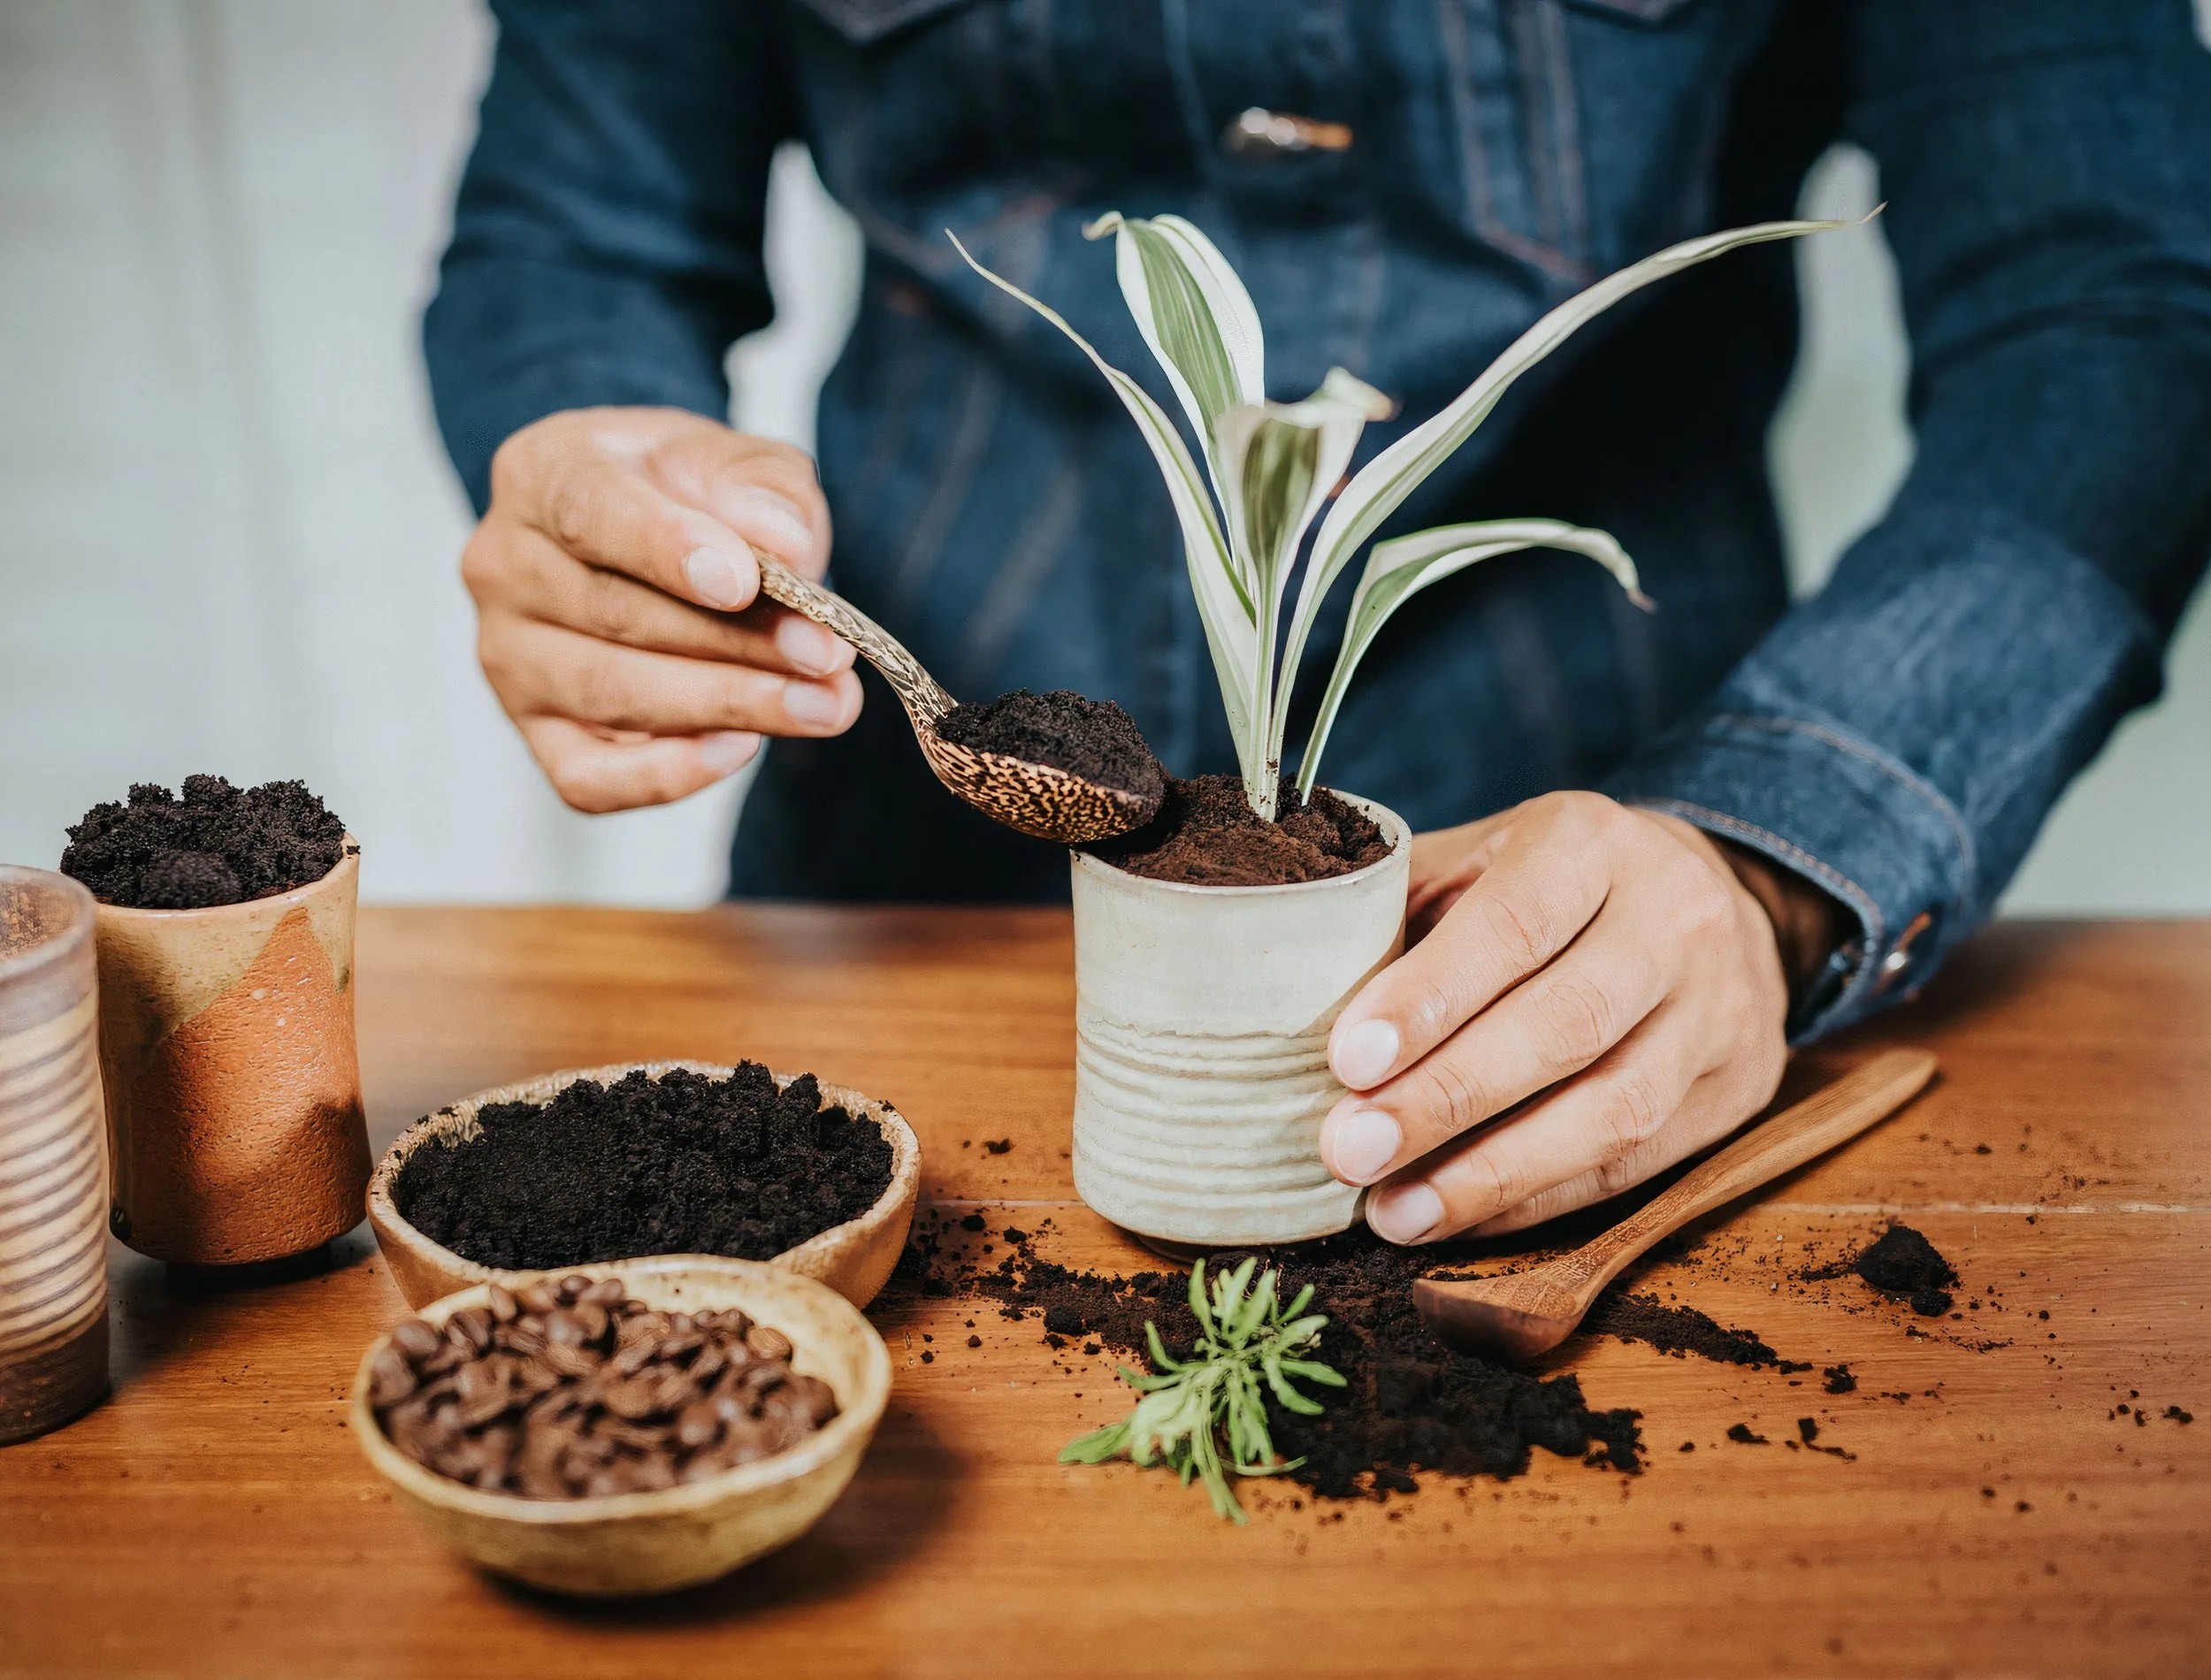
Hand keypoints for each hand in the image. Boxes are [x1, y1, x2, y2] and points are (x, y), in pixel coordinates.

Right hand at [464, 406, 861, 811]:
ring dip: (728, 706)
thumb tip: (786, 544)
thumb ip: (762, 490)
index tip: (742, 582)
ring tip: (825, 706)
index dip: (667, 549)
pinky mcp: (537, 731)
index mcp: (542, 474)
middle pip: (614, 614)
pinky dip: (668, 773)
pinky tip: (742, 747)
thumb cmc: (696, 493)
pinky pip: (589, 778)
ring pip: (610, 696)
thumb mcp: (739, 461)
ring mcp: (510, 657)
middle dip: (736, 642)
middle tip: (829, 657)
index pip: (591, 511)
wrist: (665, 533)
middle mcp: (504, 566)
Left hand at [1318, 791, 1832, 1240]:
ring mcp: (1720, 1010)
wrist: (1712, 899)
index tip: (1347, 1060)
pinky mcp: (1737, 1090)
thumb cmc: (1552, 887)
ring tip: (1395, 1211)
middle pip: (1565, 1024)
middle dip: (1447, 1098)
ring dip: (1493, 1173)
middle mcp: (1674, 918)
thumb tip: (1288, 987)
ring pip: (1612, 1109)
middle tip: (1350, 1150)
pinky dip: (1538, 1199)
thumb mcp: (1482, 859)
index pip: (1513, 922)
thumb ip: (1403, 910)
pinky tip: (1460, 1216)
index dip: (1430, 997)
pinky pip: (1635, 1163)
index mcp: (1593, 842)